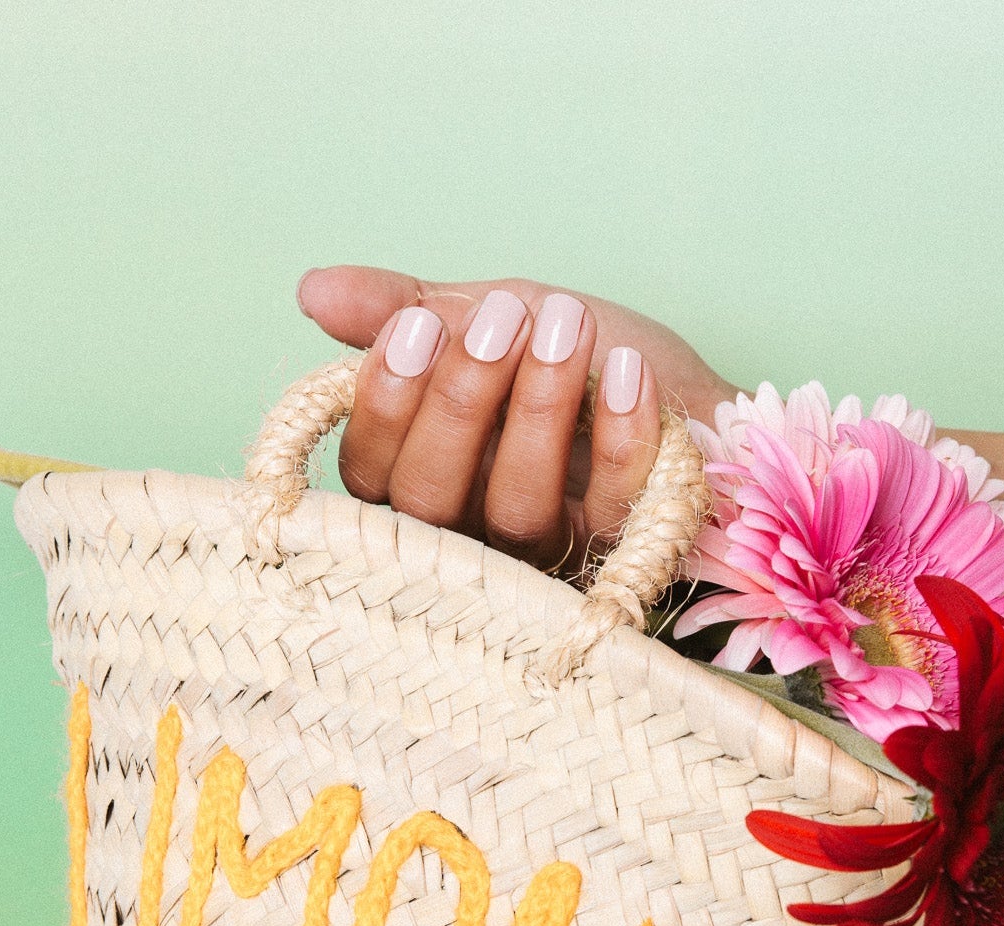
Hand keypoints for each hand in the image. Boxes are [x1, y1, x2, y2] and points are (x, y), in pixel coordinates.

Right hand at [297, 266, 740, 574]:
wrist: (692, 397)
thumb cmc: (577, 364)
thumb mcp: (486, 320)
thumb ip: (406, 310)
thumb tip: (311, 291)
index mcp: (426, 484)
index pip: (372, 473)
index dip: (384, 405)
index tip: (418, 326)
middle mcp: (474, 536)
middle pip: (432, 502)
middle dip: (461, 404)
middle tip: (502, 318)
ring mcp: (550, 555)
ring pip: (517, 512)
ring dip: (541, 410)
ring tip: (568, 324)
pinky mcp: (625, 553)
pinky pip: (614, 509)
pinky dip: (623, 437)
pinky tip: (629, 371)